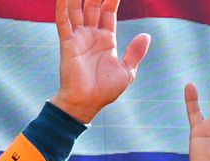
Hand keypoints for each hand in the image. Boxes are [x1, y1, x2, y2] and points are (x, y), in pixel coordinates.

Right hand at [50, 0, 150, 123]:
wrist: (86, 103)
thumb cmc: (105, 90)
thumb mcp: (126, 71)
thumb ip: (135, 53)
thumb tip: (146, 35)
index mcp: (106, 39)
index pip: (108, 11)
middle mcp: (91, 34)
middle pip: (93, 5)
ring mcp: (78, 37)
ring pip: (77, 8)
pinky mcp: (67, 43)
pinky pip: (63, 22)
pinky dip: (62, 7)